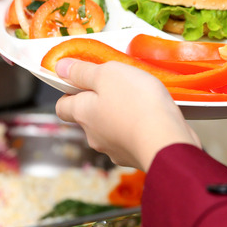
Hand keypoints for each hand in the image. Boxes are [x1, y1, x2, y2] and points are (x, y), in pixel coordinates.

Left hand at [53, 58, 200, 170]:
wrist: (166, 141)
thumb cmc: (136, 103)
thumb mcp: (107, 74)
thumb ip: (83, 71)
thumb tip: (60, 68)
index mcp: (82, 113)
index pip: (62, 106)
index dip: (69, 93)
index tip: (83, 81)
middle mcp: (93, 135)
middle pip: (88, 117)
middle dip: (99, 103)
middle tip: (117, 87)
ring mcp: (113, 150)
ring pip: (110, 129)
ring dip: (120, 116)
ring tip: (140, 101)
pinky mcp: (134, 158)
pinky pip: (131, 140)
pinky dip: (137, 130)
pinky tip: (151, 119)